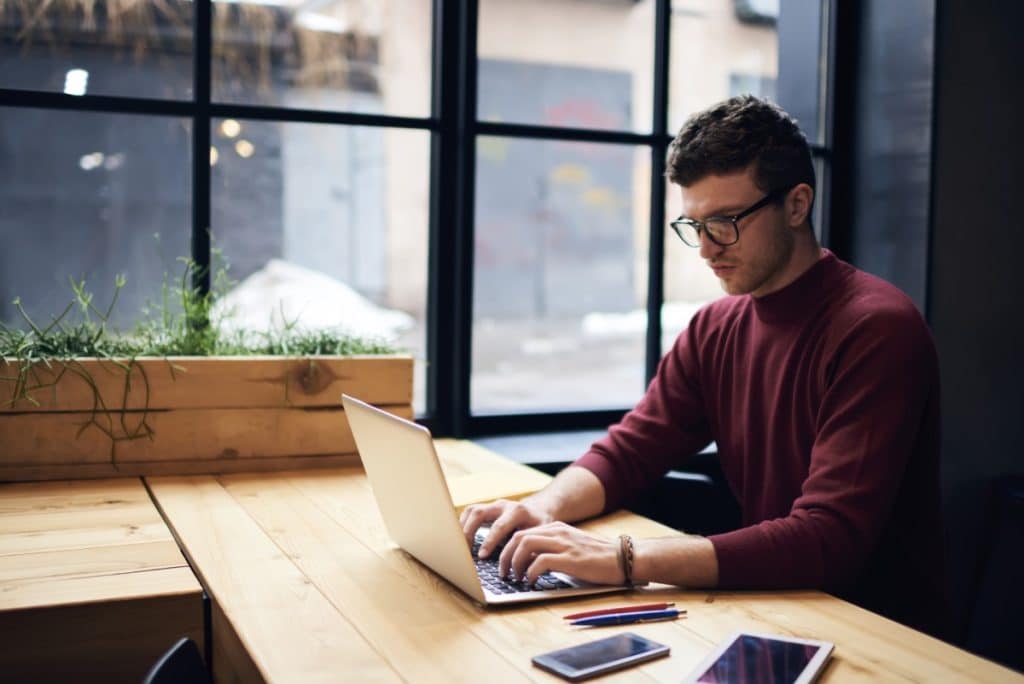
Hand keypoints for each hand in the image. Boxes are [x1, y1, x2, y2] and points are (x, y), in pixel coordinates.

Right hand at [459, 498, 553, 557]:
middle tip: (463, 550)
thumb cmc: (540, 527)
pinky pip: (470, 513)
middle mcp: (503, 505)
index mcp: (518, 512)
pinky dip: (463, 525)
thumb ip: (530, 549)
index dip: (489, 542)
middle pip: (479, 513)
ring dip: (463, 528)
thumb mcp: (540, 536)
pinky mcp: (486, 508)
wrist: (539, 510)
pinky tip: (461, 539)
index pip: (499, 526)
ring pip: (472, 511)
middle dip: (469, 531)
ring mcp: (493, 505)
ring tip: (459, 546)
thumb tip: (521, 569)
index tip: (481, 556)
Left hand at [498, 522, 624, 585]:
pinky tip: (532, 582)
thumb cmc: (598, 558)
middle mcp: (557, 532)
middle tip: (503, 573)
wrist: (624, 558)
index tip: (504, 564)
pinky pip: (540, 561)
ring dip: (514, 563)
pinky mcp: (570, 559)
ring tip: (516, 578)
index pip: (522, 532)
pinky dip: (531, 572)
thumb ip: (552, 549)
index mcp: (556, 528)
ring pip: (525, 545)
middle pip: (518, 537)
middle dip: (505, 556)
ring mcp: (563, 544)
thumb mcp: (571, 547)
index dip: (507, 549)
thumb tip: (530, 563)